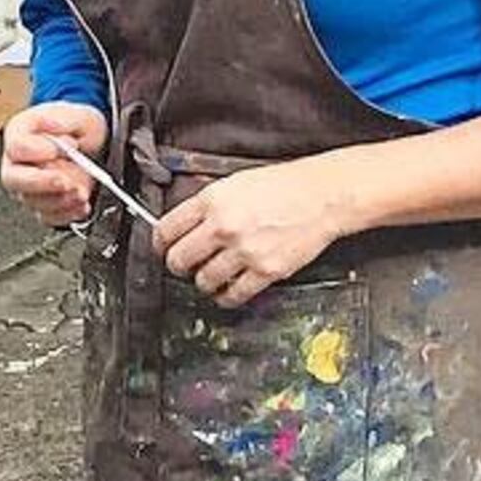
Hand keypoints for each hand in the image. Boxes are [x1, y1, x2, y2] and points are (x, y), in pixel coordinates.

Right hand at [0, 98, 108, 228]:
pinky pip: (48, 217)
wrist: (88, 144)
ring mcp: (27, 187)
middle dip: (44, 183)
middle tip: (66, 182)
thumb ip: (64, 120)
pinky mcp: (41, 205)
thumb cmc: (76, 127)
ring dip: (61, 199)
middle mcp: (16, 162)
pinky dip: (68, 213)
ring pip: (33, 201)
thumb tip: (54, 131)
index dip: (38, 150)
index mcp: (19, 133)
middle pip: (14, 179)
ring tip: (81, 190)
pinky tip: (81, 203)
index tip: (61, 148)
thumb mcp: (77, 114)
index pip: (17, 146)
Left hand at [160, 155, 366, 308]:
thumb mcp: (235, 183)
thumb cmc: (283, 185)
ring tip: (209, 275)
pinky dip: (226, 297)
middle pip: (179, 260)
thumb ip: (207, 205)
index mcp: (213, 201)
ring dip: (203, 282)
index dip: (159, 243)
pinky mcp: (265, 271)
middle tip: (183, 265)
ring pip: (203, 281)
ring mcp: (244, 251)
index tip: (162, 248)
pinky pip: (233, 295)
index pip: (166, 230)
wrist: (321, 196)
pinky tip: (228, 289)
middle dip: (177, 265)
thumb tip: (184, 226)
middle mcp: (224, 226)